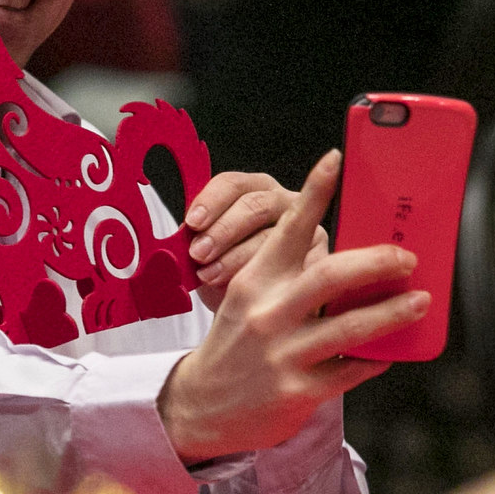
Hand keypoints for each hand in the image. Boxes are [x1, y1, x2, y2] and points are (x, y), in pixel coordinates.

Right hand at [158, 149, 426, 460]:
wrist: (200, 404)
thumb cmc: (237, 343)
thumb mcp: (248, 300)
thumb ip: (288, 278)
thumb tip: (353, 259)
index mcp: (254, 282)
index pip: (286, 229)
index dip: (313, 192)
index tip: (335, 160)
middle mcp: (266, 313)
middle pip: (330, 275)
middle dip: (377, 262)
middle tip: (407, 257)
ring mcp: (281, 354)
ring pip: (350, 328)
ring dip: (392, 312)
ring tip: (419, 301)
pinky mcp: (296, 391)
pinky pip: (350, 370)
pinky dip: (375, 359)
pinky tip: (389, 352)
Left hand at [184, 170, 295, 309]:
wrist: (252, 309)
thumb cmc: (225, 273)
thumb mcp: (205, 252)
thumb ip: (194, 240)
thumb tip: (174, 242)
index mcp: (252, 188)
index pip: (231, 183)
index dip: (210, 201)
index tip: (192, 223)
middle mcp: (282, 200)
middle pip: (254, 205)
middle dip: (222, 230)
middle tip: (199, 254)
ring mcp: (307, 224)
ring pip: (272, 235)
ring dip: (237, 257)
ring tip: (211, 276)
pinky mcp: (320, 253)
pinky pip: (294, 262)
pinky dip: (269, 276)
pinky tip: (249, 290)